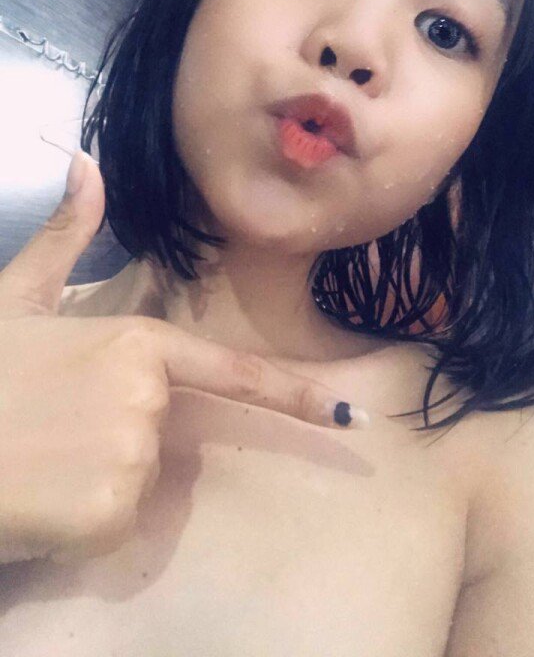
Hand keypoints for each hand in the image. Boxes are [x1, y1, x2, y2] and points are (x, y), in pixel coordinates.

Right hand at [0, 151, 369, 563]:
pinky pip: (113, 522)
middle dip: (113, 437)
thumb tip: (85, 164)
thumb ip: (63, 238)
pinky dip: (82, 522)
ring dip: (94, 481)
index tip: (349, 416)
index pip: (229, 373)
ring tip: (40, 460)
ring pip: (136, 481)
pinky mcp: (110, 512)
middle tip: (50, 430)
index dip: (294, 396)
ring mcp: (133, 454)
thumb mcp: (16, 299)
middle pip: (160, 431)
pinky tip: (42, 499)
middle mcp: (146, 396)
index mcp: (134, 343)